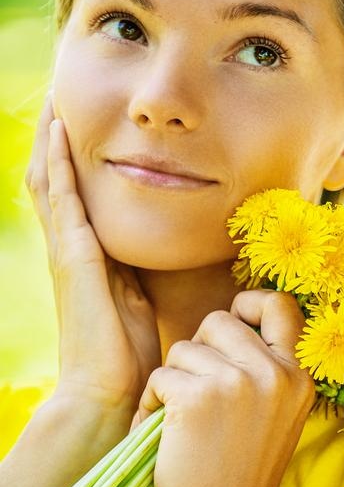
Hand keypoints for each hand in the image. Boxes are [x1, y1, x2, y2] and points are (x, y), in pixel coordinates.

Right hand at [24, 89, 160, 412]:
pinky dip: (57, 163)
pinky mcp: (73, 255)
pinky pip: (61, 198)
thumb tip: (152, 242)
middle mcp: (67, 244)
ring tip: (53, 100)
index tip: (73, 119)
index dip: (66, 155)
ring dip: (49, 138)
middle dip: (51, 137)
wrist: (106, 390)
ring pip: (47, 179)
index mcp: (83, 251)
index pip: (67, 191)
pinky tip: (58, 133)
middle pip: (49, 178)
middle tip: (57, 96)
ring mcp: (65, 248)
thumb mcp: (134, 293)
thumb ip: (133, 265)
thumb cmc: (126, 347)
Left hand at [131, 289, 316, 486]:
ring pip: (184, 348)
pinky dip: (151, 402)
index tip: (233, 324)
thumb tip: (235, 314)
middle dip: (199, 348)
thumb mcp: (277, 412)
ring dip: (173, 378)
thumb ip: (267, 365)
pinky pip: (160, 376)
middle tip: (197, 387)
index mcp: (298, 376)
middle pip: (219, 320)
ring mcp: (237, 383)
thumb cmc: (239, 468)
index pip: (280, 304)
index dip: (249, 303)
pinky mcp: (198, 399)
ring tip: (179, 416)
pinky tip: (160, 429)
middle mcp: (274, 374)